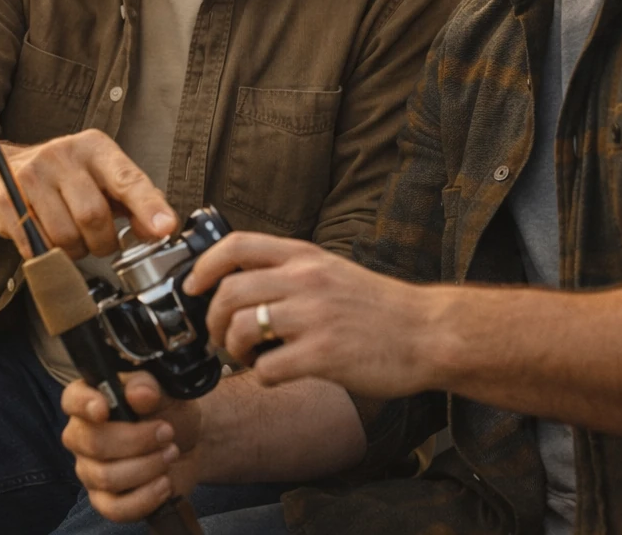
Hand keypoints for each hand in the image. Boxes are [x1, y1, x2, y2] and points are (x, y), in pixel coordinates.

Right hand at [0, 130, 175, 258]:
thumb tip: (160, 228)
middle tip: (101, 242)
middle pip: (93, 216)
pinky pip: (38, 246)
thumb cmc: (64, 178)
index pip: (127, 179)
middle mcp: (61, 155)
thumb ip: (135, 201)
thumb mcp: (102, 177)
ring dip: (75, 251)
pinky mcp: (7, 201)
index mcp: (94, 147)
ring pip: (66, 236)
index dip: (148, 207)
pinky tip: (49, 239)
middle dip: (103, 242)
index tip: (165, 227)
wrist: (0, 171)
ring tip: (74, 239)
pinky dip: (50, 254)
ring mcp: (31, 176)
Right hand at [61, 372, 201, 522]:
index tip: (104, 409)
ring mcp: (90, 470)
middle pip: (93, 443)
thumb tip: (140, 393)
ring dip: (148, 466)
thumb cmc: (169, 412)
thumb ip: (150, 385)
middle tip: (167, 432)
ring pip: (106, 477)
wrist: (188, 444)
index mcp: (91, 400)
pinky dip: (145, 497)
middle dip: (137, 440)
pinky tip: (164, 483)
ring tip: (170, 454)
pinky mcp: (104, 499)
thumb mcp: (166, 390)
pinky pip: (114, 507)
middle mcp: (82, 435)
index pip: (72, 400)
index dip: (84, 404)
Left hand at [185, 232, 439, 399]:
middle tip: (218, 337)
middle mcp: (305, 281)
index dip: (203, 266)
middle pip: (228, 293)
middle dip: (211, 321)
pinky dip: (262, 376)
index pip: (235, 245)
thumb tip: (238, 280)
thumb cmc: (378, 307)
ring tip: (247, 357)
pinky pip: (267, 368)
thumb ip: (290, 271)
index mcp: (305, 256)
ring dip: (232, 350)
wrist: (428, 332)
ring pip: (240, 329)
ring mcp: (313, 317)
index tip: (192, 286)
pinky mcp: (323, 355)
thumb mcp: (331, 270)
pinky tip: (276, 374)